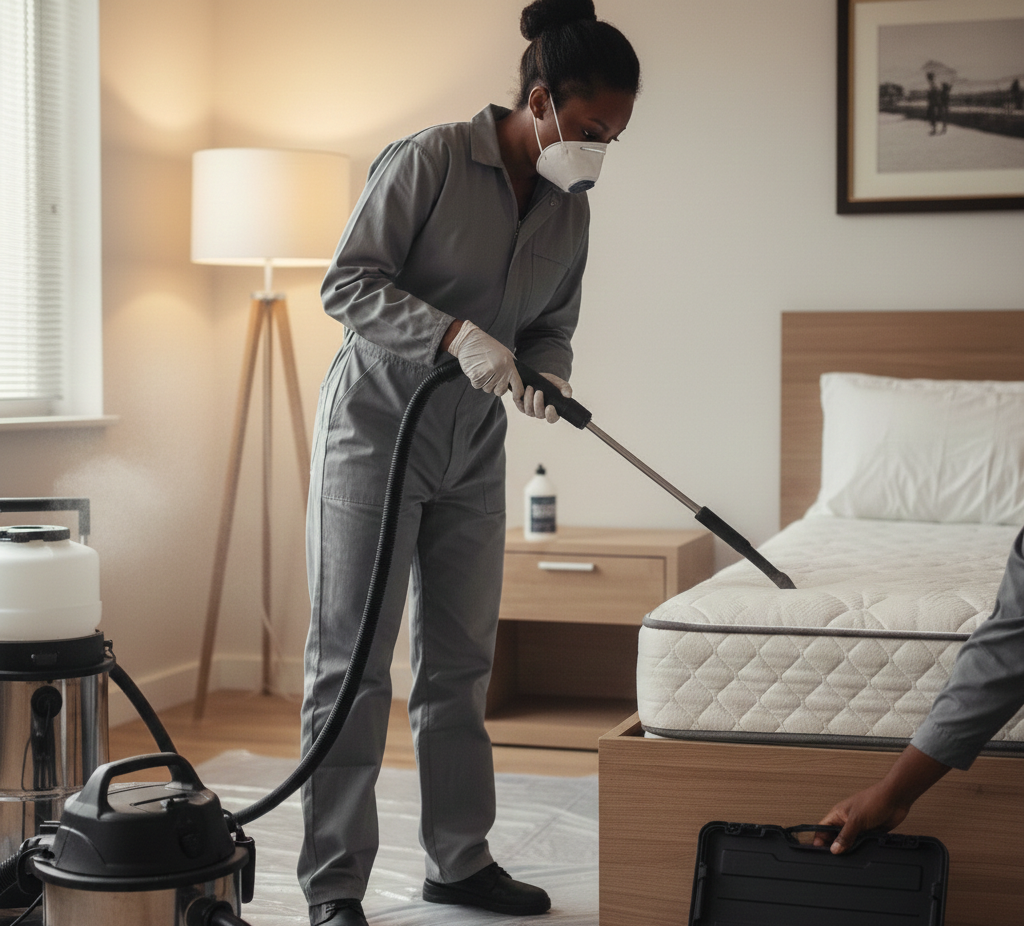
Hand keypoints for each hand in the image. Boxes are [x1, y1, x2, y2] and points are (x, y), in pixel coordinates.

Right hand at [447, 321, 522, 397]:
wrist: (470, 341)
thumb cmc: (488, 346)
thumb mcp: (505, 354)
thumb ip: (511, 367)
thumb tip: (516, 382)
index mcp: (510, 366)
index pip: (518, 388)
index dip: (517, 395)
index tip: (515, 397)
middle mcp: (500, 371)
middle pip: (500, 392)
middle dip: (496, 387)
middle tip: (491, 376)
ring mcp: (489, 374)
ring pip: (488, 389)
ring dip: (485, 383)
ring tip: (483, 369)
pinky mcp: (477, 376)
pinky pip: (478, 386)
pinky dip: (476, 380)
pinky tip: (476, 369)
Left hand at [514, 372, 571, 422]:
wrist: (536, 378)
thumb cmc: (550, 383)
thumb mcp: (559, 383)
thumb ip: (565, 388)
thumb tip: (568, 395)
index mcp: (553, 411)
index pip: (552, 418)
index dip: (551, 415)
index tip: (550, 406)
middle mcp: (541, 413)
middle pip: (539, 415)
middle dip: (538, 404)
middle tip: (539, 391)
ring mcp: (531, 411)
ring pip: (529, 411)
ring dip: (529, 400)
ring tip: (530, 387)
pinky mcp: (522, 406)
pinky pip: (521, 406)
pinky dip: (523, 398)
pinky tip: (525, 388)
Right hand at [812, 745, 949, 853]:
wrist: (895, 799)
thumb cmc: (874, 800)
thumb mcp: (856, 820)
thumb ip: (845, 836)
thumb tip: (835, 849)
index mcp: (838, 815)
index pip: (822, 829)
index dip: (819, 840)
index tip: (820, 853)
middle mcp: (846, 822)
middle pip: (834, 838)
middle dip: (833, 848)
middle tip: (835, 859)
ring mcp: (858, 828)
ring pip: (848, 843)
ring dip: (848, 850)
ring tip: (848, 858)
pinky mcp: (869, 833)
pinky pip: (861, 845)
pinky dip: (860, 850)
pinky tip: (861, 854)